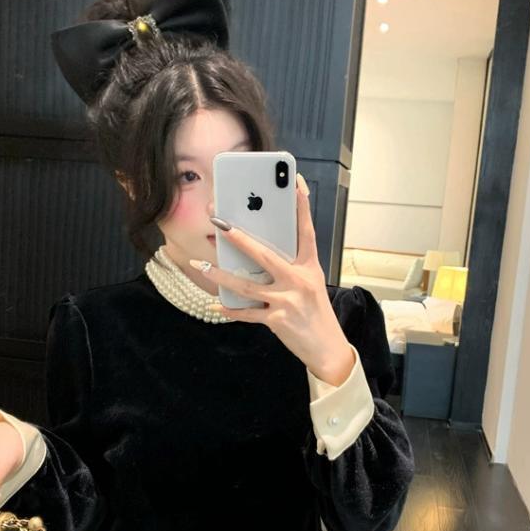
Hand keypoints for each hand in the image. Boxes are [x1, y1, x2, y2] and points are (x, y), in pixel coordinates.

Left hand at [213, 175, 354, 385]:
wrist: (327, 347)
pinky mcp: (277, 321)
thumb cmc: (316, 312)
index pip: (306, 231)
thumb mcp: (310, 283)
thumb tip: (257, 254)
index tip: (296, 183)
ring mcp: (287, 301)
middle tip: (219, 222)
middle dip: (239, 238)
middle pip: (263, 255)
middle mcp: (298, 280)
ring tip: (202, 266)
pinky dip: (229, 309)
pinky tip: (213, 304)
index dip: (301, 206)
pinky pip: (246, 313)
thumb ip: (290, 267)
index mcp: (309, 266)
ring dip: (221, 275)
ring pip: (246, 285)